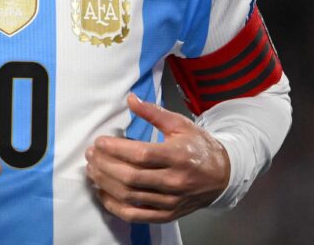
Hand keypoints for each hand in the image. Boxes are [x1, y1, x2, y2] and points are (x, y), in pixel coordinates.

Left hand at [85, 94, 229, 223]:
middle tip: (90, 155)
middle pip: (131, 177)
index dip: (116, 149)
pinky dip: (115, 206)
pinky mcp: (168, 214)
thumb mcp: (180, 124)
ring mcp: (171, 201)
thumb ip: (153, 112)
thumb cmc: (198, 146)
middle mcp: (175, 181)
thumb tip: (130, 99)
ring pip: (130, 196)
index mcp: (178, 156)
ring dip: (105, 184)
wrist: (222, 175)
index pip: (141, 155)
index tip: (99, 142)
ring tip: (92, 170)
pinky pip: (136, 215)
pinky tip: (103, 193)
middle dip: (105, 166)